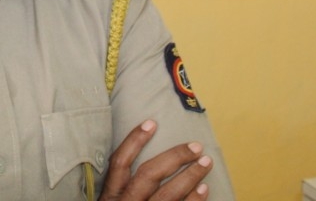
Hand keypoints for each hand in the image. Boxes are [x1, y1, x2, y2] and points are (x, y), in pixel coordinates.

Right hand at [97, 120, 211, 200]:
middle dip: (174, 158)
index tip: (151, 122)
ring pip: (168, 195)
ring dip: (189, 177)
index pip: (119, 163)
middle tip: (195, 146)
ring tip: (205, 163)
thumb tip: (137, 162)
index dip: (134, 141)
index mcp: (110, 198)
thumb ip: (119, 189)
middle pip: (149, 175)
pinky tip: (205, 191)